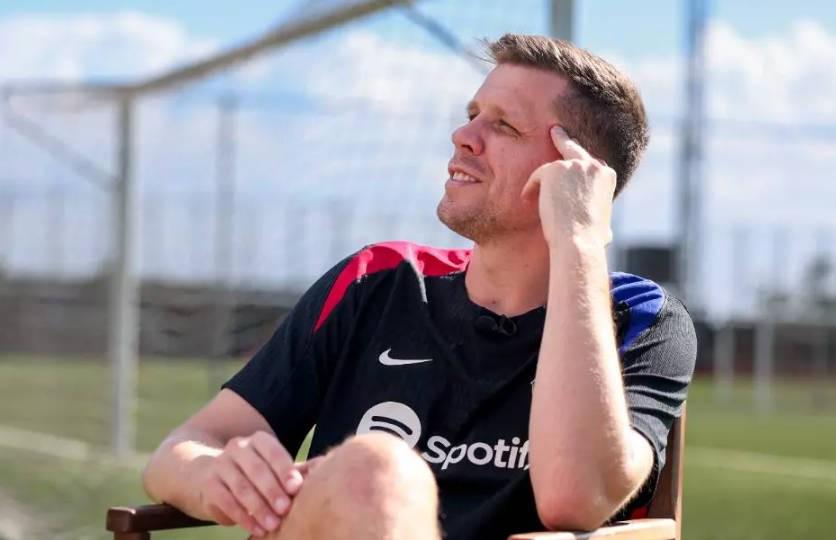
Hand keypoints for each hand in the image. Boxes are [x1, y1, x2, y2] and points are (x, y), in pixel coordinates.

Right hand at [195, 431, 310, 536]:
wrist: (209, 476)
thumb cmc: (254, 474)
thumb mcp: (272, 468)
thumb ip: (295, 470)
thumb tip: (324, 466)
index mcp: (258, 440)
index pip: (273, 452)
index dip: (285, 470)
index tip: (296, 488)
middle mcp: (238, 447)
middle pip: (257, 469)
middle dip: (272, 491)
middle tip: (285, 509)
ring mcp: (220, 464)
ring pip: (241, 487)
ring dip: (258, 508)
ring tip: (273, 524)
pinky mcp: (208, 484)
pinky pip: (226, 501)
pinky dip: (243, 517)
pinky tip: (256, 528)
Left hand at [521, 126, 615, 249]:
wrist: (578, 240)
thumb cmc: (591, 241)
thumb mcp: (605, 228)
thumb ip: (602, 221)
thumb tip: (607, 235)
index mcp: (607, 175)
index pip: (591, 163)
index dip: (579, 167)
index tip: (573, 164)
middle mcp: (593, 165)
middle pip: (575, 149)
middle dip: (564, 139)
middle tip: (554, 131)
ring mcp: (574, 164)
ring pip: (553, 165)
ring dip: (542, 178)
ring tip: (533, 184)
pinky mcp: (555, 168)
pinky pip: (538, 175)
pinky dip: (531, 188)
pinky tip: (527, 200)